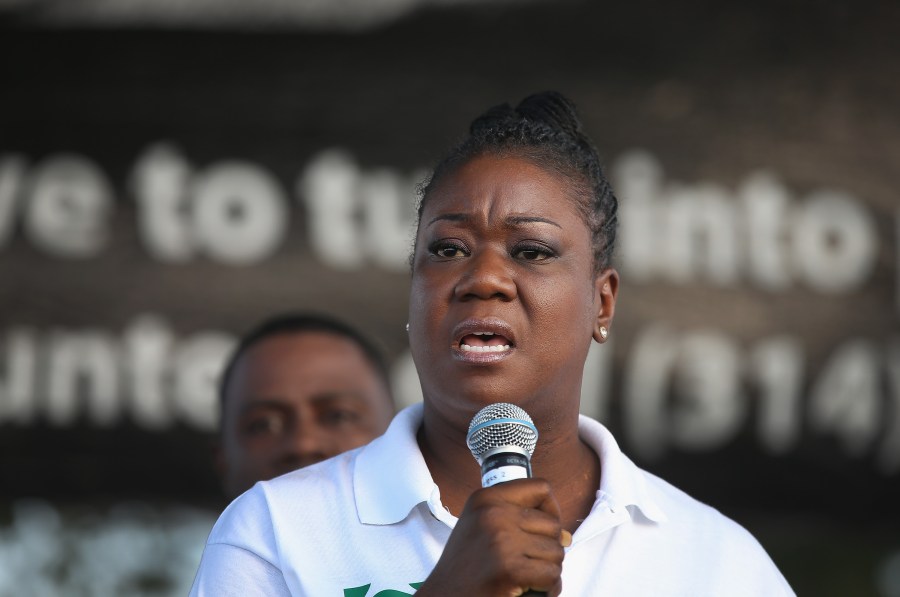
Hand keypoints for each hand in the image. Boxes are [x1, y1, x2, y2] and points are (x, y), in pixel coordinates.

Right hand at [417, 479, 565, 596]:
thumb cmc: (464, 568)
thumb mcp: (481, 528)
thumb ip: (520, 522)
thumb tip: (566, 535)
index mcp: (485, 499)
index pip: (541, 488)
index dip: (550, 509)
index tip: (542, 529)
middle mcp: (493, 514)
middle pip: (553, 525)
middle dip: (548, 548)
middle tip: (527, 563)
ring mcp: (502, 541)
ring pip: (557, 552)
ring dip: (547, 570)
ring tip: (525, 578)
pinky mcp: (510, 569)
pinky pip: (552, 576)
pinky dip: (548, 589)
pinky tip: (529, 591)